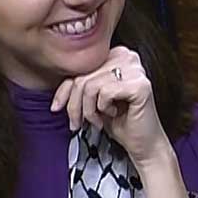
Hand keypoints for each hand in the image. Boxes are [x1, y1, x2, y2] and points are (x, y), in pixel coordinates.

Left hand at [51, 46, 171, 164]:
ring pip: (91, 85)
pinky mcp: (140, 85)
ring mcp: (136, 69)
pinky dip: (103, 108)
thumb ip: (77, 89)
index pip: (80, 67)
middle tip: (78, 123)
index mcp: (115, 55)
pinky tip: (114, 113)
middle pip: (83, 76)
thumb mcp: (91, 101)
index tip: (57, 108)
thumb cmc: (120, 121)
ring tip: (98, 120)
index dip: (65, 90)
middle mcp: (127, 57)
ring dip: (89, 110)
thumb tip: (55, 100)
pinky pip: (105, 92)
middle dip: (75, 105)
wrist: (143, 143)